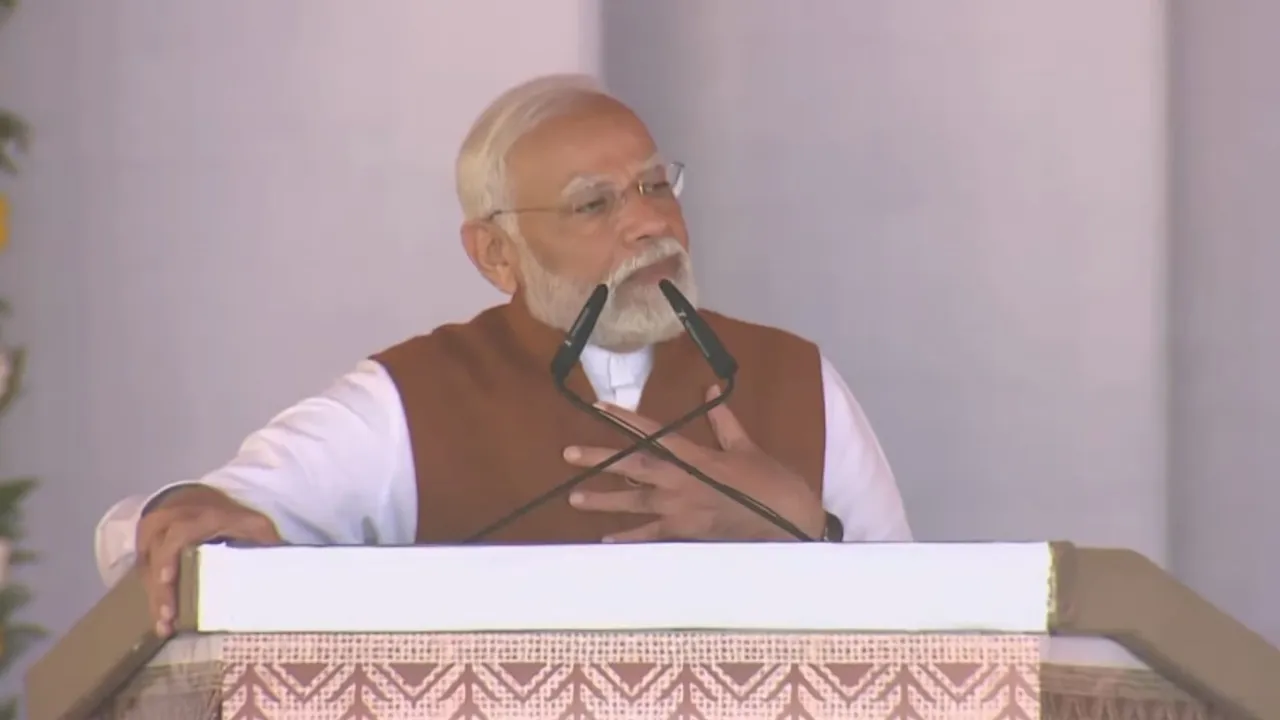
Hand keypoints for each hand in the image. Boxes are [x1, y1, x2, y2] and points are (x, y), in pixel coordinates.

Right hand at [135, 485, 281, 635]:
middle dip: (162, 589)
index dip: (170, 555)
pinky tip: (162, 617)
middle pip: (159, 557)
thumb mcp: (251, 521)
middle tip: (167, 618)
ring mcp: (155, 533)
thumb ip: (265, 541)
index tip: (168, 578)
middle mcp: (171, 521)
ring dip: (155, 596)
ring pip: (148, 566)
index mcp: (200, 515)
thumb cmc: (229, 514)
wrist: (197, 497)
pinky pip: (143, 570)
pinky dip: (152, 593)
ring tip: (164, 625)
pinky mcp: (145, 546)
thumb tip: (287, 564)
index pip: (179, 534)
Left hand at [563, 386, 824, 541]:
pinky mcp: (686, 532)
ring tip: (574, 498)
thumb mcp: (746, 447)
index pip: (653, 432)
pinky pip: (651, 536)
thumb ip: (723, 421)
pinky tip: (606, 541)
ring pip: (635, 501)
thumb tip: (710, 389)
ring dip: (604, 500)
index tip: (599, 408)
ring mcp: (681, 509)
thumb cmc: (770, 482)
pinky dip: (629, 538)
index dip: (625, 419)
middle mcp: (681, 481)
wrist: (788, 522)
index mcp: (696, 456)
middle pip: (633, 466)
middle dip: (599, 458)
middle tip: (568, 453)